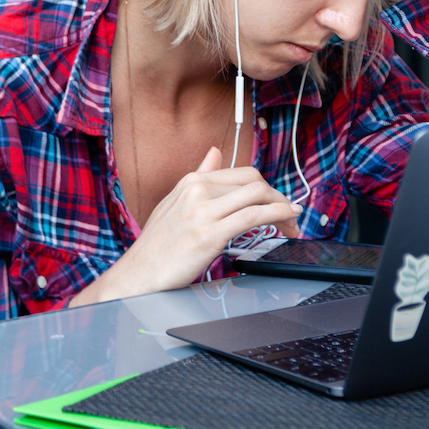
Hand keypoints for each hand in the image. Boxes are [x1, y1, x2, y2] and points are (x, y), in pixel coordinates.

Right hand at [71, 147, 301, 305]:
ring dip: (283, 208)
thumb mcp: (174, 203)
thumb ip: (199, 177)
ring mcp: (202, 211)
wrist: (137, 276)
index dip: (267, 188)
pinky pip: (254, 216)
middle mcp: (197, 190)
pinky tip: (287, 224)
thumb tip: (215, 153)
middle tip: (289, 216)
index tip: (277, 203)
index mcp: (192, 181)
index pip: (243, 174)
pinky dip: (278, 216)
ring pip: (258, 195)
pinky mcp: (209, 234)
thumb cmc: (157, 246)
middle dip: (279, 197)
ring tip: (291, 225)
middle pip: (254, 181)